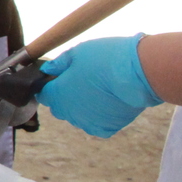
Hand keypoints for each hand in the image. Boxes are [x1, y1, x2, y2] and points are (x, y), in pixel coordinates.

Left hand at [39, 35, 162, 137]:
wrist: (137, 73)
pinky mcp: (106, 128)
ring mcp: (87, 123)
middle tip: (80, 82)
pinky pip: (96, 125)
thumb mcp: (76, 52)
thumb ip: (58, 64)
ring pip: (77, 117)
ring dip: (81, 107)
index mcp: (57, 95)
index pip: (44, 95)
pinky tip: (107, 103)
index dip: (49, 86)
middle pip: (59, 108)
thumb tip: (47, 70)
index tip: (59, 78)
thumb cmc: (104, 59)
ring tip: (98, 90)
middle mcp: (68, 113)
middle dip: (64, 97)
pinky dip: (98, 117)